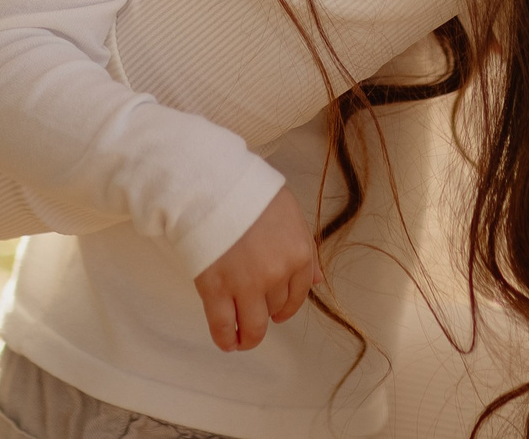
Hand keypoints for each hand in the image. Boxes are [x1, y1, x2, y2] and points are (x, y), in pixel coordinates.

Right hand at [191, 187, 320, 352]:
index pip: (298, 293)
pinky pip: (224, 326)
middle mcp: (277, 274)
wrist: (212, 185)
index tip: (278, 313)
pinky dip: (226, 339)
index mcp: (298, 254)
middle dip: (265, 310)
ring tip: (242, 339)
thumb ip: (305, 249)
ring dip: (249, 335)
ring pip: (253, 324)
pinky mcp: (216, 290)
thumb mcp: (290, 213)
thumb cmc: (250, 193)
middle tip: (253, 309)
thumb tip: (316, 280)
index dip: (287, 305)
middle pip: (275, 307)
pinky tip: (227, 342)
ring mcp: (246, 285)